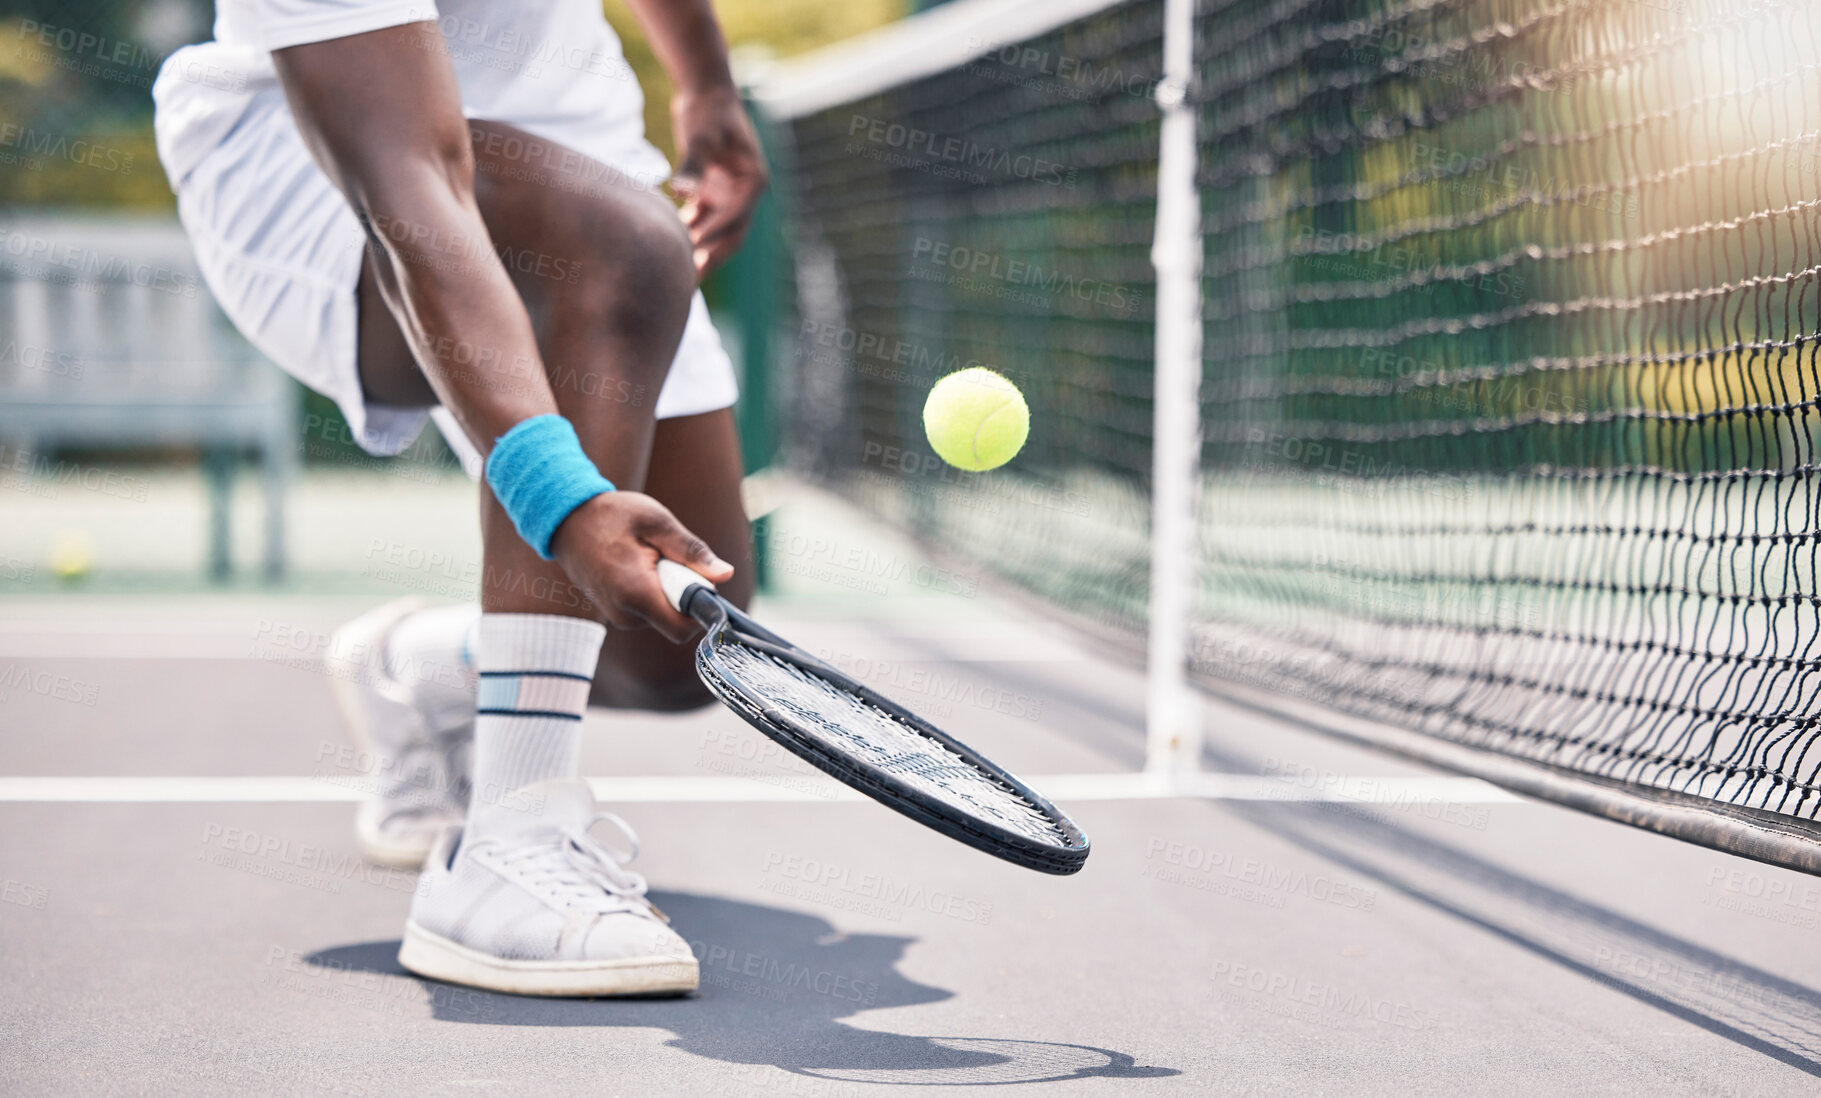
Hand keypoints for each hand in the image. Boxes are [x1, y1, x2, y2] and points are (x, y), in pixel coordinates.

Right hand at [548, 491, 734, 642]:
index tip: (698, 577)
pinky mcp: (616, 613)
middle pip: (676, 621)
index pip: (684, 627)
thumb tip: (725, 574)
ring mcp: (618, 617)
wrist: (565, 519)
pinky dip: (652, 590)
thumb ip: (692, 552)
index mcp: (636, 594)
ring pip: (663, 614)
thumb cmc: (610, 516)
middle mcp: (626, 615)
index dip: (701, 606)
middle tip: (666, 557)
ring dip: (667, 589)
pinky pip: (648, 610)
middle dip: (683, 592)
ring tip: (646, 557)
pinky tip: (636, 564)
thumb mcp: (656, 522)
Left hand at [668, 86, 767, 277]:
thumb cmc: (707, 110)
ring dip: (699, 252)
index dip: (712, 237)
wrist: (705, 89)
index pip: (734, 219)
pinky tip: (667, 246)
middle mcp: (745, 193)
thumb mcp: (700, 135)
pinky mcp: (713, 191)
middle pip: (730, 235)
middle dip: (710, 258)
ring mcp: (730, 194)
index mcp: (753, 182)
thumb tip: (682, 190)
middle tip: (687, 283)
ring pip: (716, 233)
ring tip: (677, 277)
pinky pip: (702, 221)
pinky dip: (688, 233)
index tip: (689, 252)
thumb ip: (693, 164)